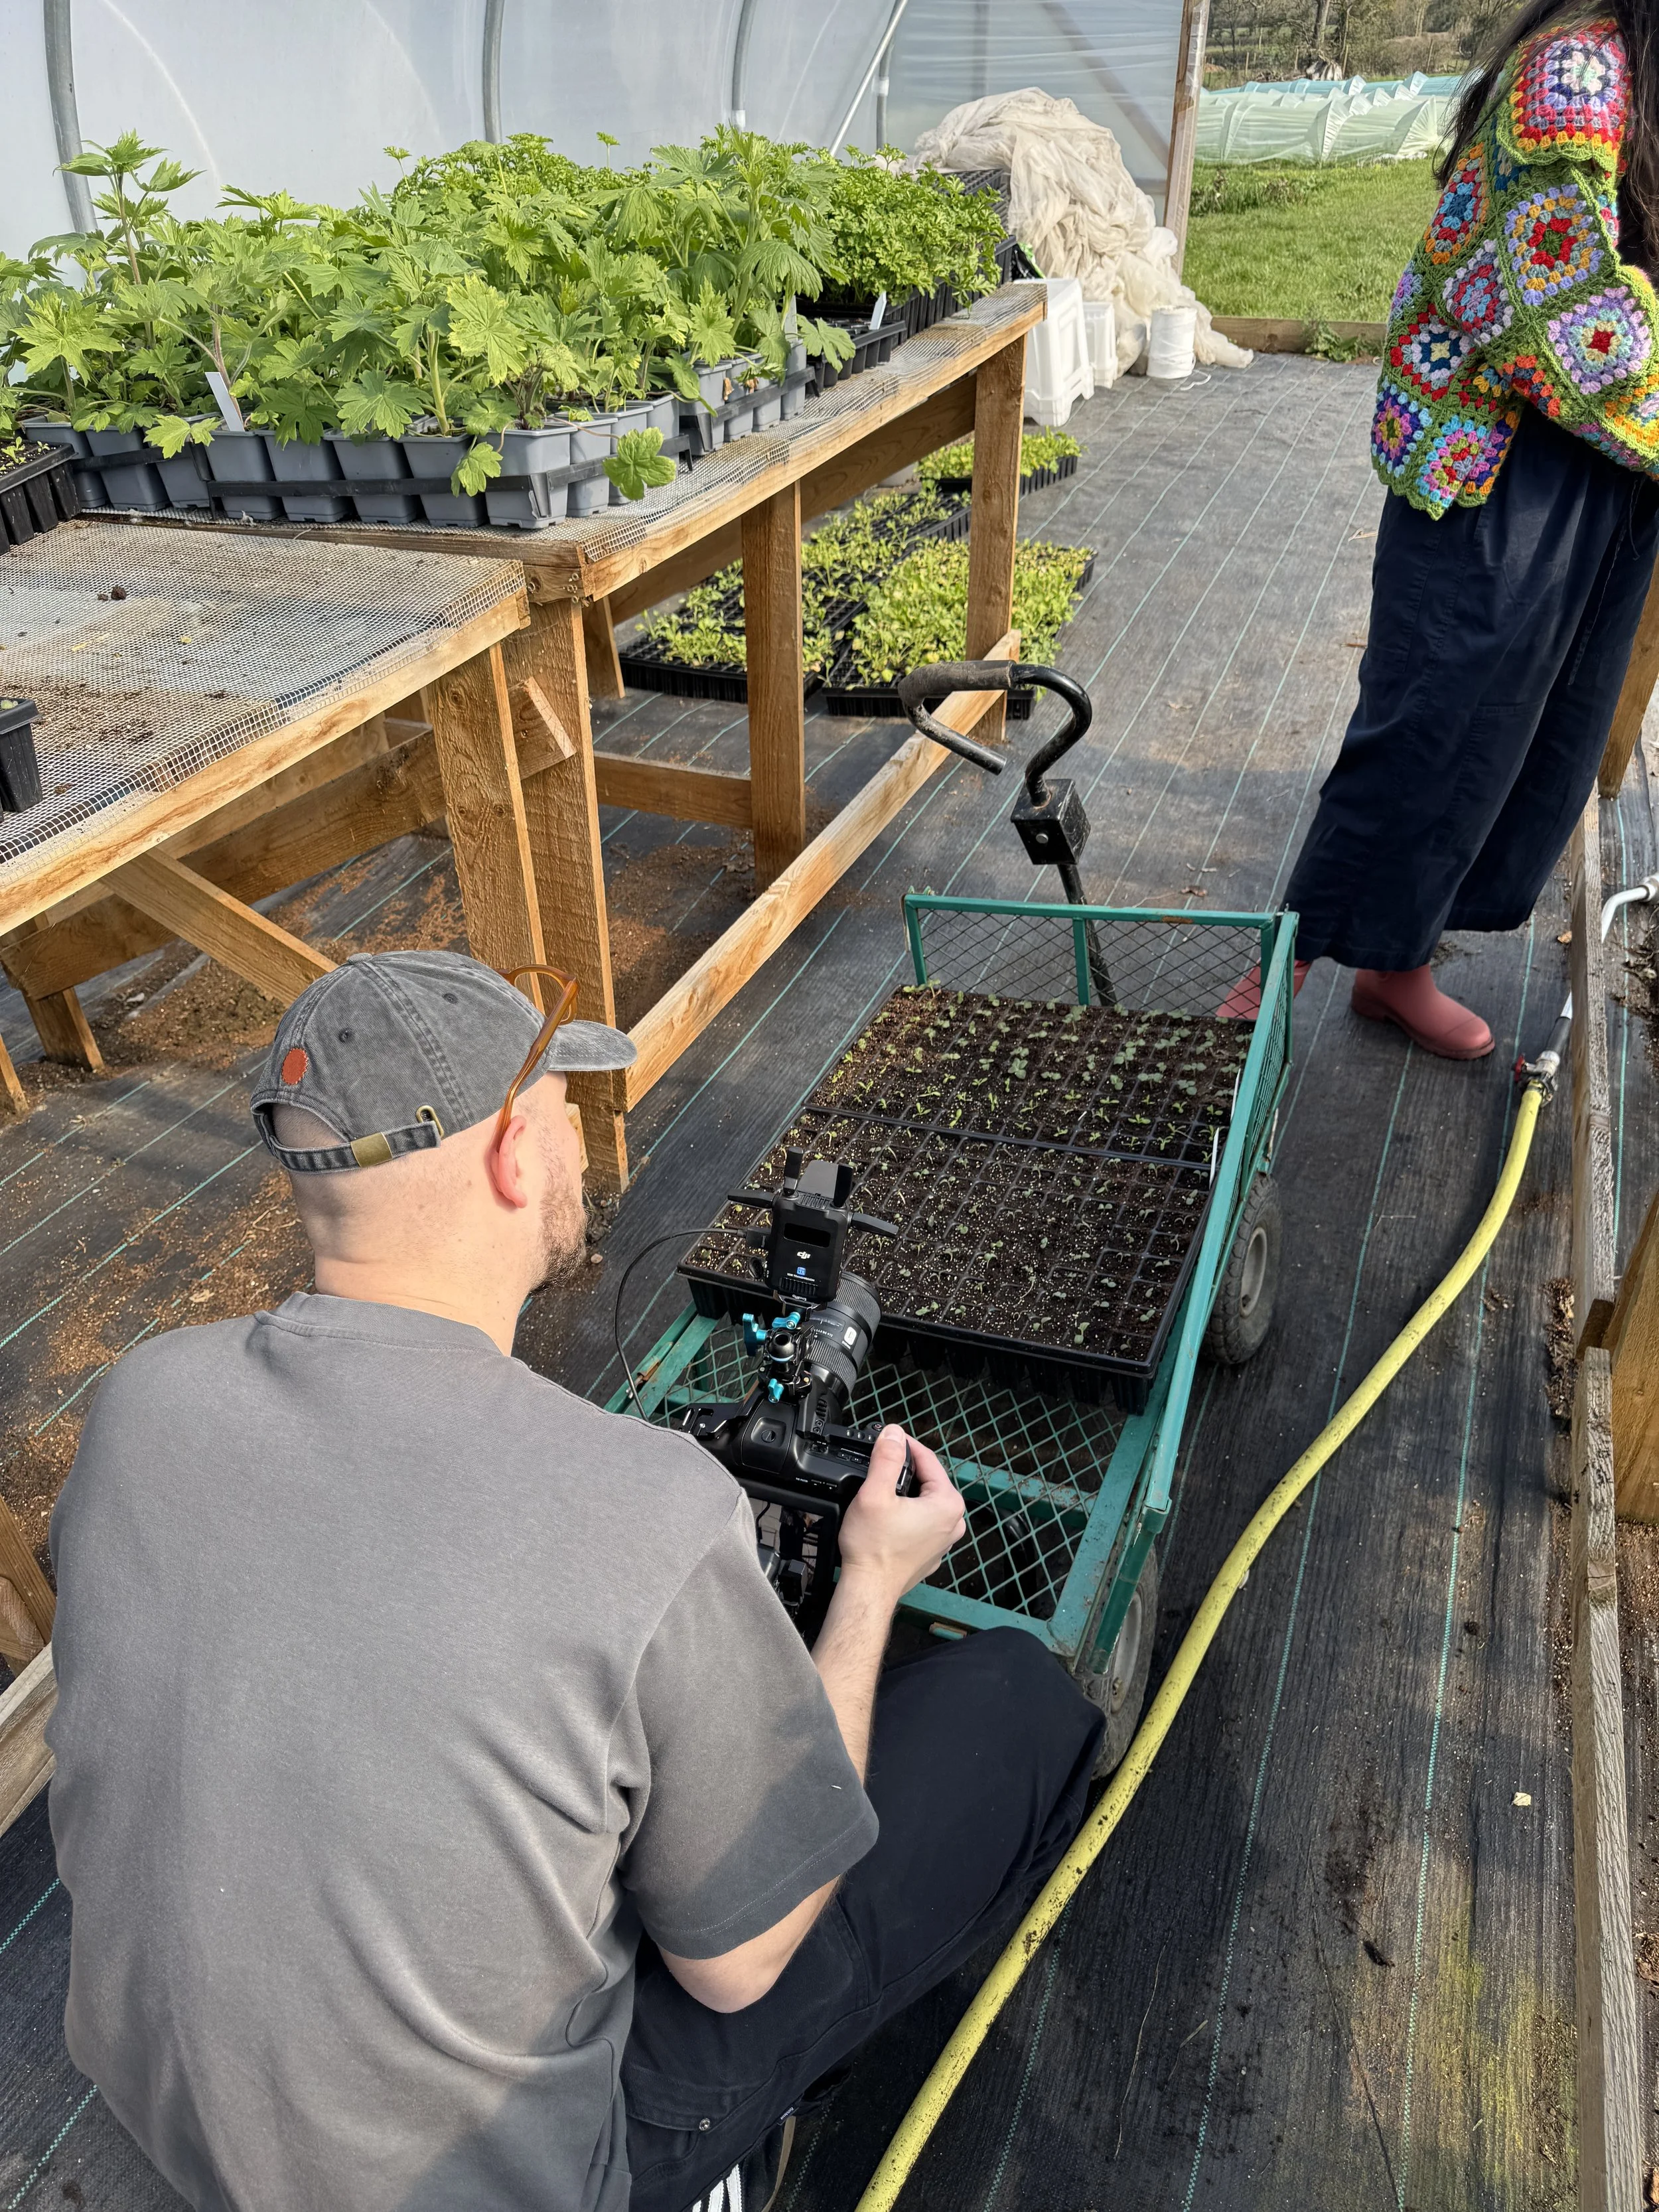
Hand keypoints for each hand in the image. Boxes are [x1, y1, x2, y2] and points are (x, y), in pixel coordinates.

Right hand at [838, 1427, 964, 1601]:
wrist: (869, 1589)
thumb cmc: (873, 1547)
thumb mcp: (875, 1493)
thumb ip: (886, 1458)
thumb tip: (893, 1433)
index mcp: (947, 1503)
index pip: (928, 1459)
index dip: (904, 1445)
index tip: (887, 1438)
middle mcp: (953, 1522)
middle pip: (928, 1480)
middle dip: (905, 1470)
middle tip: (880, 1464)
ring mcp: (944, 1540)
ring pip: (925, 1501)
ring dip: (906, 1492)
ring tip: (881, 1490)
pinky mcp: (932, 1552)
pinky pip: (922, 1522)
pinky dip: (907, 1514)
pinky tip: (887, 1518)